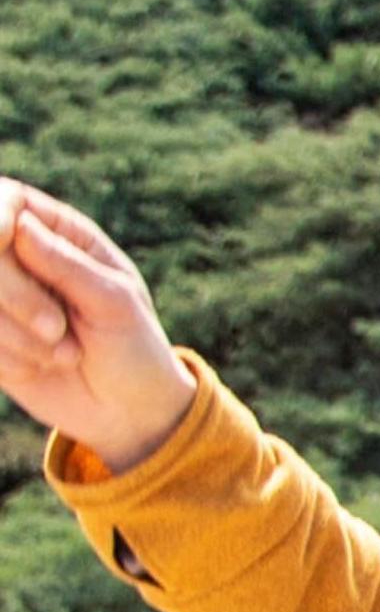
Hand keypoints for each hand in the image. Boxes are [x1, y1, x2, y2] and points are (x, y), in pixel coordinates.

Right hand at [0, 181, 195, 471]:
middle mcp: (19, 255)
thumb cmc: (134, 347)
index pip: (5, 200)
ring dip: (16, 335)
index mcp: (57, 231)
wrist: (129, 411)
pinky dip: (7, 358)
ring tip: (65, 354)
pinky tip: (39, 367)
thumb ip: (67, 265)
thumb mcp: (115, 303)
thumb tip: (19, 224)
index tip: (0, 240)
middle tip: (57, 330)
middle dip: (15, 295)